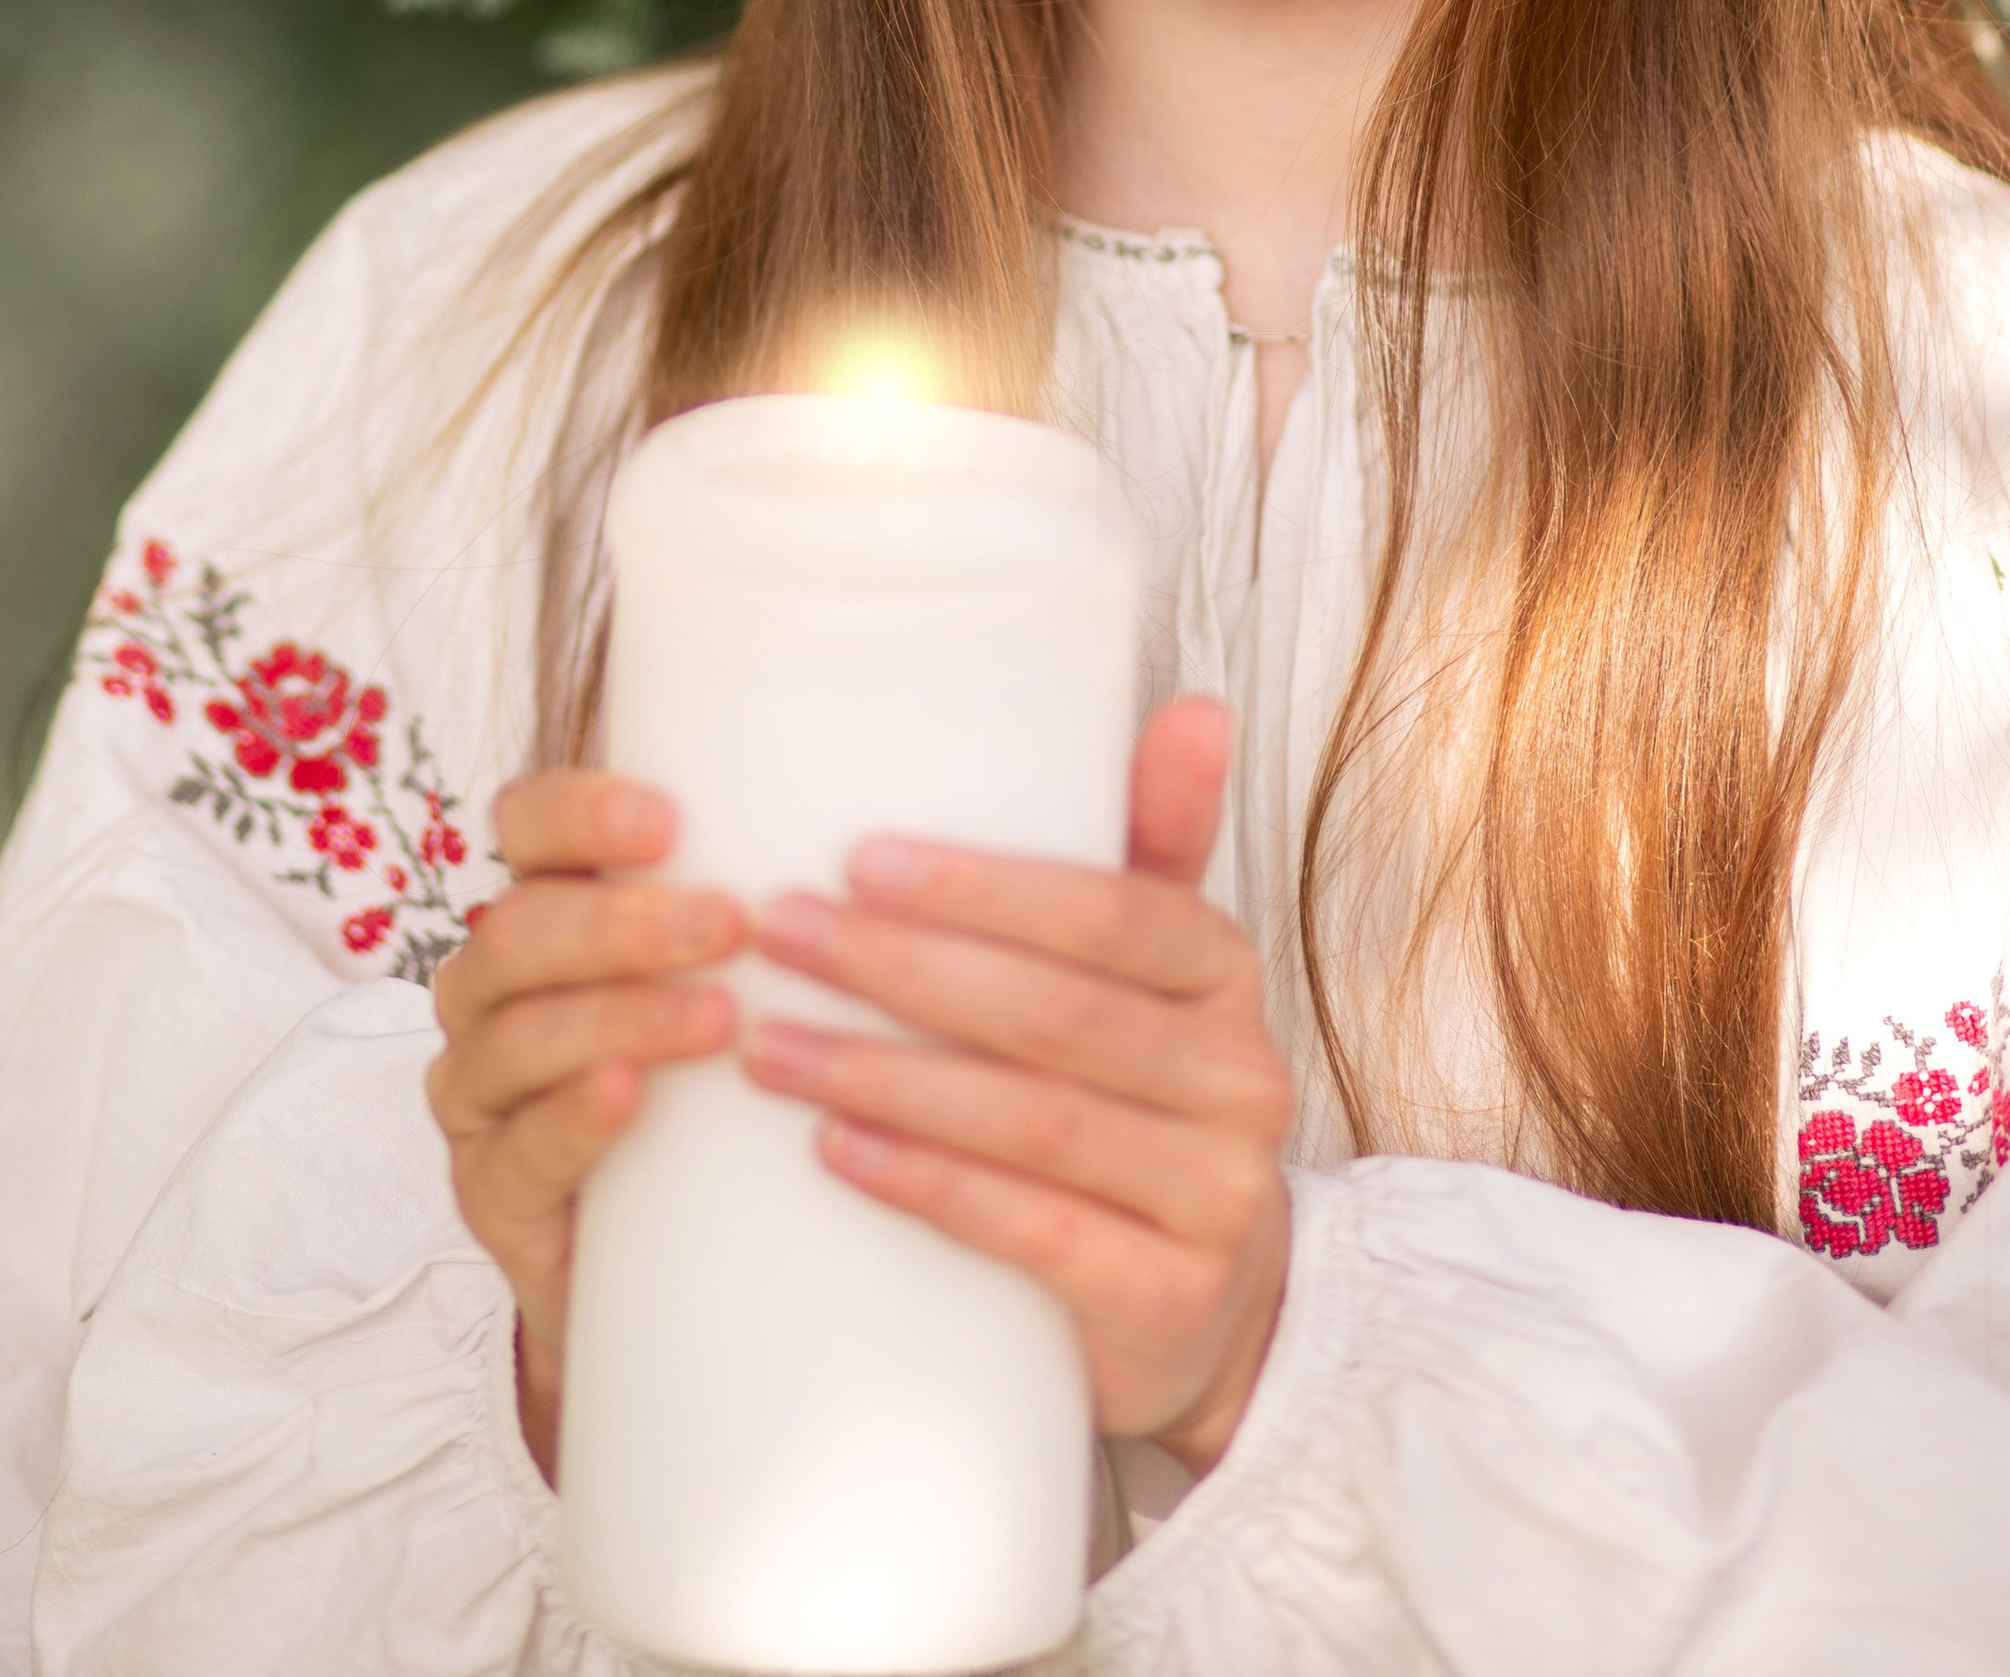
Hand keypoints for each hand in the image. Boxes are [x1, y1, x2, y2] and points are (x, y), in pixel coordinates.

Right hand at [427, 770, 741, 1479]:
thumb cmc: (725, 1084)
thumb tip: (913, 834)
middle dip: (622, 921)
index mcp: (547, 905)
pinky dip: (571, 1115)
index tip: (672, 818)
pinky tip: (627, 1095)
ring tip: (717, 1018)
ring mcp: (482, 1092)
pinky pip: (516, 1148)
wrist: (674, 1267)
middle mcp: (495, 988)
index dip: (581, 812)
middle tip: (729, 925)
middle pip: (520, 929)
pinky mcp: (493, 1193)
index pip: (528, 825)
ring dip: (618, 1014)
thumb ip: (789, 903)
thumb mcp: (751, 976)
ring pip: (518, 1033)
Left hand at [742, 697, 1291, 1474]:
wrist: (1209, 1303)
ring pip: (1034, 1124)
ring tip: (768, 1044)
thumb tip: (1193, 705)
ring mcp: (1213, 1199)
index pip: (1114, 912)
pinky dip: (928, 1187)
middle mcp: (1241, 1079)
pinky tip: (836, 1150)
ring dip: (886, 1078)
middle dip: (901, 970)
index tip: (856, 858)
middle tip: (775, 933)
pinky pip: (1035, 1234)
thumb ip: (1150, 841)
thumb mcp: (1152, 967)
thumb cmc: (1138, 1094)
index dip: (986, 887)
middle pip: (1057, 1015)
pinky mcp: (1166, 1302)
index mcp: (1225, 972)